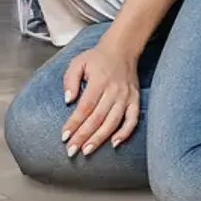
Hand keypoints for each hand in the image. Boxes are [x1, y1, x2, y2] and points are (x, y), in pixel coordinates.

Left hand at [61, 38, 140, 157]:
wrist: (122, 49)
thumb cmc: (97, 58)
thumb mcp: (78, 62)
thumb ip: (70, 80)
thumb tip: (68, 100)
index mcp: (99, 81)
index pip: (85, 107)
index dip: (74, 123)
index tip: (64, 136)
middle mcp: (114, 90)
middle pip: (97, 118)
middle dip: (83, 136)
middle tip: (72, 151)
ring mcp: (126, 97)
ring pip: (113, 122)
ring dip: (100, 139)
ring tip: (87, 150)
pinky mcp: (135, 100)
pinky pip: (132, 120)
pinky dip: (125, 133)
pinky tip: (114, 144)